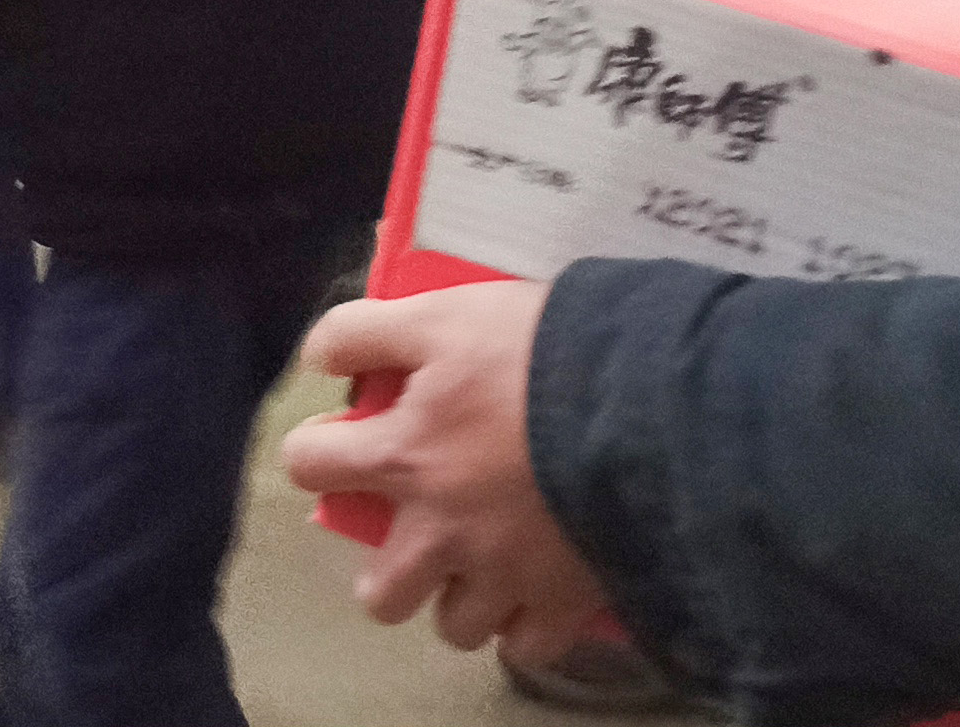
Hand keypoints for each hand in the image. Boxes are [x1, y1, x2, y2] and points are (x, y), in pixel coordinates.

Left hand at [281, 282, 612, 670]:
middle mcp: (441, 531)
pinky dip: (526, 624)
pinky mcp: (565, 600)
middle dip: (389, 571)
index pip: (311, 468)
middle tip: (419, 537)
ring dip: (462, 598)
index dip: (316, 451)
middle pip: (381, 592)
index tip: (338, 444)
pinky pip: (527, 645)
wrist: (647, 401)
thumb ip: (369, 331)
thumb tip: (318, 360)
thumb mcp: (445, 313)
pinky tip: (537, 589)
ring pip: (456, 625)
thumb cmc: (541, 350)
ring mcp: (504, 575)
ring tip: (486, 564)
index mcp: (404, 456)